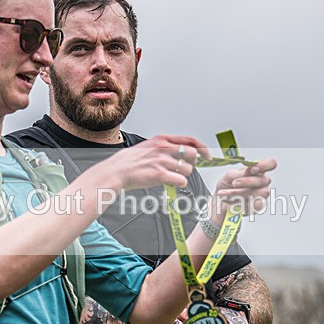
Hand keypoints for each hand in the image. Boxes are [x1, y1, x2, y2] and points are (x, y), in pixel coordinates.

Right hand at [96, 135, 210, 190]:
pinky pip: (181, 180)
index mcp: (162, 140)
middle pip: (192, 154)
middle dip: (193, 163)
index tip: (207, 155)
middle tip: (186, 169)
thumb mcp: (148, 146)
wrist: (116, 171)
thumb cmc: (130, 161)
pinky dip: (179, 183)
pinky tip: (170, 183)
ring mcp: (162, 161)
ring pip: (187, 169)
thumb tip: (182, 151)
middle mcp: (163, 148)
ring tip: (171, 177)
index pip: (190, 140)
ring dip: (183, 175)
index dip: (202, 148)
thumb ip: (165, 147)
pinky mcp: (160, 175)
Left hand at [209, 157, 277, 216]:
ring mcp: (263, 194)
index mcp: (258, 170)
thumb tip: (248, 171)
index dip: (264, 165)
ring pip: (260, 193)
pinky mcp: (259, 206)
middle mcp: (263, 181)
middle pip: (264, 180)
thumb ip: (239, 173)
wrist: (220, 201)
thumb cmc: (227, 186)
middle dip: (247, 182)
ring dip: (241, 193)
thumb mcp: (229, 176)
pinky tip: (234, 202)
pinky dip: (242, 203)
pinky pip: (256, 205)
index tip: (252, 170)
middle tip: (234, 184)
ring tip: (228, 193)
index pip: (270, 163)